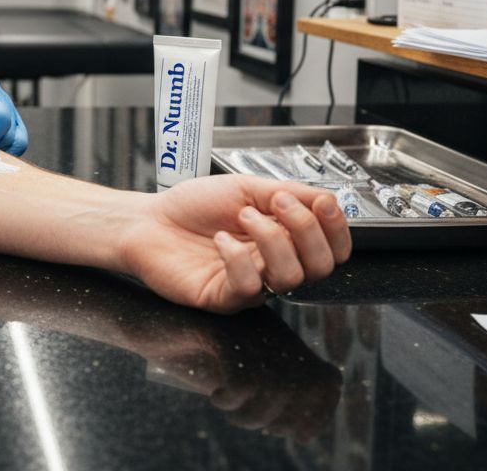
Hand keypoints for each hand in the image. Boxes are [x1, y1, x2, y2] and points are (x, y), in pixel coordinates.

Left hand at [118, 176, 351, 313]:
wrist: (148, 221)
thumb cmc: (193, 206)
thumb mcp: (246, 188)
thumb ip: (289, 193)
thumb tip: (326, 199)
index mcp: (285, 238)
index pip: (333, 248)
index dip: (338, 229)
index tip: (323, 203)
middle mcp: (273, 264)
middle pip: (321, 266)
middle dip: (307, 229)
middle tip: (277, 204)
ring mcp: (251, 284)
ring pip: (291, 277)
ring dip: (271, 238)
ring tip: (242, 217)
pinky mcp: (224, 298)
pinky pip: (250, 288)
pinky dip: (238, 258)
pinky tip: (220, 241)